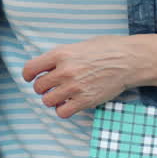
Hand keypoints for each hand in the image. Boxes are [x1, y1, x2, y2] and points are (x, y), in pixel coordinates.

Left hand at [21, 35, 144, 118]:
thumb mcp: (78, 45)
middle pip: (38, 87)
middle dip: (42, 88)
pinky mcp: (85, 100)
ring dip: (51, 100)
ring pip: (47, 101)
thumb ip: (61, 56)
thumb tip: (47, 67)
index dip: (27, 75)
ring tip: (60, 96)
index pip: (30, 68)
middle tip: (51, 87)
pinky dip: (62, 110)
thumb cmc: (107, 49)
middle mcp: (65, 71)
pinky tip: (69, 104)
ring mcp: (74, 87)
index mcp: (61, 54)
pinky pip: (62, 112)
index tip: (29, 78)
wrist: (129, 60)